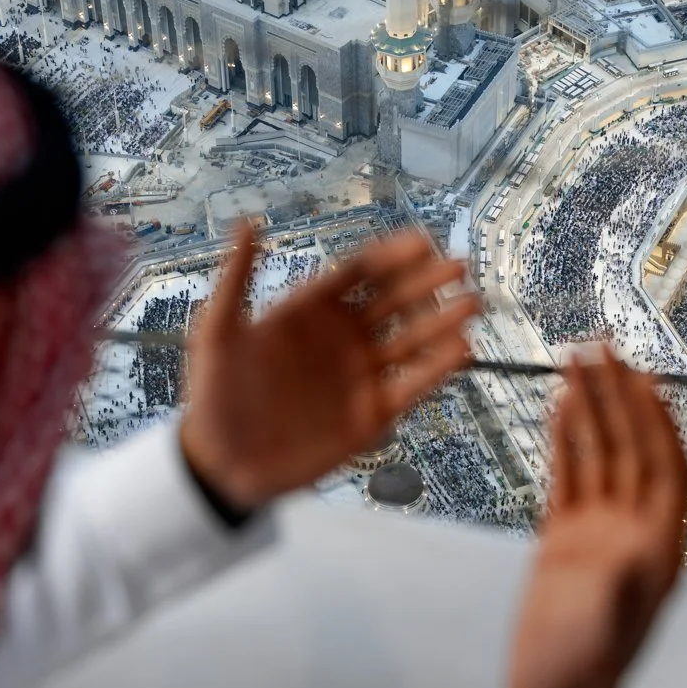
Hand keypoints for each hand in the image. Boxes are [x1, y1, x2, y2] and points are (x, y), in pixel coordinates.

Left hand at [180, 225, 480, 511]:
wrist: (222, 464)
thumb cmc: (214, 395)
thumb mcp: (217, 333)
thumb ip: (236, 279)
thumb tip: (249, 224)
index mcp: (310, 312)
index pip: (359, 273)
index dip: (390, 256)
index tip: (421, 241)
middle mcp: (342, 339)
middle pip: (393, 301)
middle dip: (426, 284)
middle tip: (458, 266)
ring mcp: (360, 376)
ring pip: (411, 341)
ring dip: (442, 322)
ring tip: (472, 304)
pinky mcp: (372, 414)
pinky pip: (412, 387)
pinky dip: (437, 371)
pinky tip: (462, 351)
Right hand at [507, 348, 686, 687]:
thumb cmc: (581, 667)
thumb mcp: (602, 627)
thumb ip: (617, 588)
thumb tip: (633, 550)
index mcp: (659, 545)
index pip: (666, 467)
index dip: (658, 421)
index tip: (644, 378)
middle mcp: (635, 529)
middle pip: (633, 448)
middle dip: (620, 397)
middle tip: (604, 346)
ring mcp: (600, 528)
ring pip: (600, 454)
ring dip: (592, 406)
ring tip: (579, 357)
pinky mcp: (566, 535)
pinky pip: (570, 474)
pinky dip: (566, 437)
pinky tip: (561, 401)